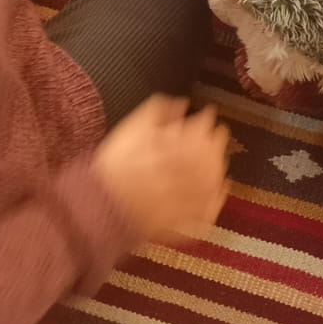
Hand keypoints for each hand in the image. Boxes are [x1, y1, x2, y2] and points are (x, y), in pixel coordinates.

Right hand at [91, 97, 231, 241]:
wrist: (101, 205)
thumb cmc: (115, 166)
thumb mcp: (132, 128)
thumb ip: (158, 110)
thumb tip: (181, 102)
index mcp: (176, 148)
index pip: (202, 130)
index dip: (208, 120)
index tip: (209, 114)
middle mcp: (186, 173)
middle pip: (212, 155)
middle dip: (217, 142)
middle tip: (220, 134)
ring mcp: (187, 199)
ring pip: (214, 181)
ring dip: (219, 166)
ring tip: (219, 159)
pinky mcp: (183, 220)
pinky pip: (209, 209)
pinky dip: (218, 198)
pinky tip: (221, 188)